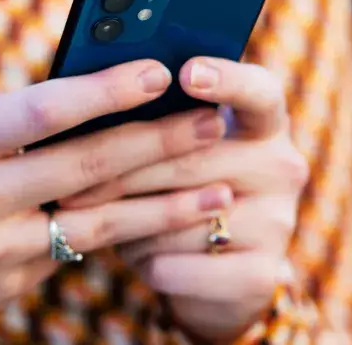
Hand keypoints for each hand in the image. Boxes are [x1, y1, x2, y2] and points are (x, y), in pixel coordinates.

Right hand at [0, 60, 232, 315]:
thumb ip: (23, 112)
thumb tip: (112, 87)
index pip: (43, 112)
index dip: (107, 91)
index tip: (161, 71)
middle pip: (85, 167)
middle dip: (158, 143)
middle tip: (212, 121)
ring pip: (99, 222)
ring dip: (167, 205)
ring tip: (221, 189)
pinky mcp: (9, 285)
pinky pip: (80, 251)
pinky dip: (129, 232)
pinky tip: (173, 219)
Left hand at [62, 58, 309, 342]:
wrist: (212, 280)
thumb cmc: (178, 192)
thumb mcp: (176, 151)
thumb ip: (158, 121)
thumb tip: (95, 96)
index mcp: (265, 124)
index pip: (259, 91)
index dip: (226, 79)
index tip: (186, 72)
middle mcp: (282, 167)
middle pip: (195, 158)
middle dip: (124, 171)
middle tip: (69, 179)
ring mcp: (278, 222)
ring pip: (179, 217)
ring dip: (130, 222)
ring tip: (103, 222)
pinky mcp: (261, 275)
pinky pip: (179, 264)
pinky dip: (146, 262)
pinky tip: (137, 256)